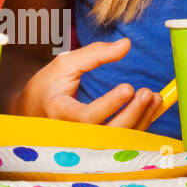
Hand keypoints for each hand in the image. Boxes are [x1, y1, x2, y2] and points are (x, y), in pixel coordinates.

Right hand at [14, 38, 161, 128]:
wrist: (33, 111)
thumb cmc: (49, 86)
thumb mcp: (65, 64)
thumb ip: (95, 54)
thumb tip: (126, 44)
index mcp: (58, 112)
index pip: (85, 116)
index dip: (108, 105)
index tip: (128, 87)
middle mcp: (71, 133)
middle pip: (105, 134)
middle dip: (130, 114)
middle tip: (147, 92)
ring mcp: (85, 141)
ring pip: (116, 140)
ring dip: (141, 120)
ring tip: (154, 97)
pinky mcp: (97, 143)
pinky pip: (122, 139)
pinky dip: (140, 124)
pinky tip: (153, 106)